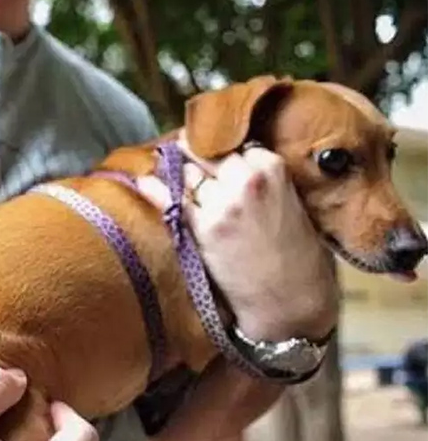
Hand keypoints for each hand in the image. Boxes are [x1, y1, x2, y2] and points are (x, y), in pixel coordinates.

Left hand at [138, 146, 338, 340]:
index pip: (230, 142)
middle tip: (178, 155)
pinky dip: (155, 190)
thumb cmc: (295, 253)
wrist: (291, 298)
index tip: (203, 148)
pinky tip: (145, 183)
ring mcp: (223, 204)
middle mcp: (246, 180)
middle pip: (204, 153)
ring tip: (164, 170)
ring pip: (186, 174)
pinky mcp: (204, 229)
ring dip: (175, 173)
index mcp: (271, 167)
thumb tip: (227, 160)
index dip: (214, 147)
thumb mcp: (288, 200)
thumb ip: (260, 177)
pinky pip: (171, 201)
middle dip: (190, 155)